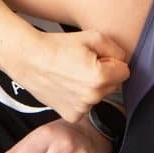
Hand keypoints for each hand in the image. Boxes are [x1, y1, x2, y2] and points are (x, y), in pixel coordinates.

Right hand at [8, 30, 129, 122]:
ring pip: (99, 96)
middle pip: (112, 85)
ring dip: (91, 87)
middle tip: (82, 65)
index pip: (124, 72)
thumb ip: (117, 50)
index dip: (112, 62)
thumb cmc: (57, 46)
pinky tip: (67, 86)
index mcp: (101, 77)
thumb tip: (124, 61)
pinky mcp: (72, 115)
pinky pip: (86, 106)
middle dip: (103, 75)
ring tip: (71, 74)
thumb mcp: (92, 37)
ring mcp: (81, 108)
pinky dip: (79, 98)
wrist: (29, 58)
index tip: (97, 58)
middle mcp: (92, 97)